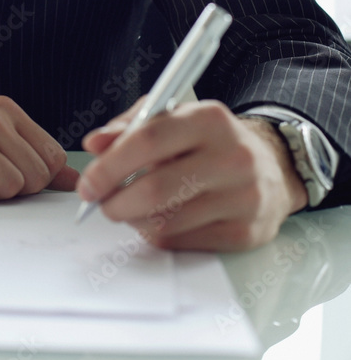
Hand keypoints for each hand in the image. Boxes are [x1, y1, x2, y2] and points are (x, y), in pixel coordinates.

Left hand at [78, 99, 307, 251]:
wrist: (270, 169)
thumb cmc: (208, 141)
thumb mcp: (173, 118)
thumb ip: (130, 126)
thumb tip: (95, 144)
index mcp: (210, 119)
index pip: (149, 140)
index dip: (110, 165)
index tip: (88, 183)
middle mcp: (232, 157)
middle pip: (155, 189)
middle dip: (115, 202)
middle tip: (101, 204)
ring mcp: (243, 198)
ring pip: (166, 221)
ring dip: (133, 220)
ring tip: (128, 209)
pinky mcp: (245, 232)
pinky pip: (182, 241)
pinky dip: (158, 234)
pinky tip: (157, 220)